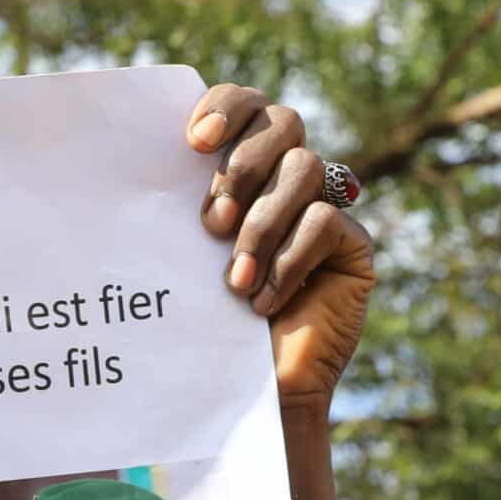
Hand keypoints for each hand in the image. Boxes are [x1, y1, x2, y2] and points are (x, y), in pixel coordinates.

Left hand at [186, 85, 376, 406]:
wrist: (243, 393)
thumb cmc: (204, 324)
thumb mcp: (184, 255)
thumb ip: (181, 203)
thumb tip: (146, 153)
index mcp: (246, 167)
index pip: (247, 106)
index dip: (227, 106)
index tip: (193, 142)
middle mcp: (288, 179)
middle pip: (284, 121)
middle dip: (243, 163)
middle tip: (213, 221)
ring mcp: (326, 207)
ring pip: (305, 168)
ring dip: (261, 226)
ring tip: (234, 281)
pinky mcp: (354, 246)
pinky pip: (324, 222)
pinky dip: (289, 261)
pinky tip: (264, 303)